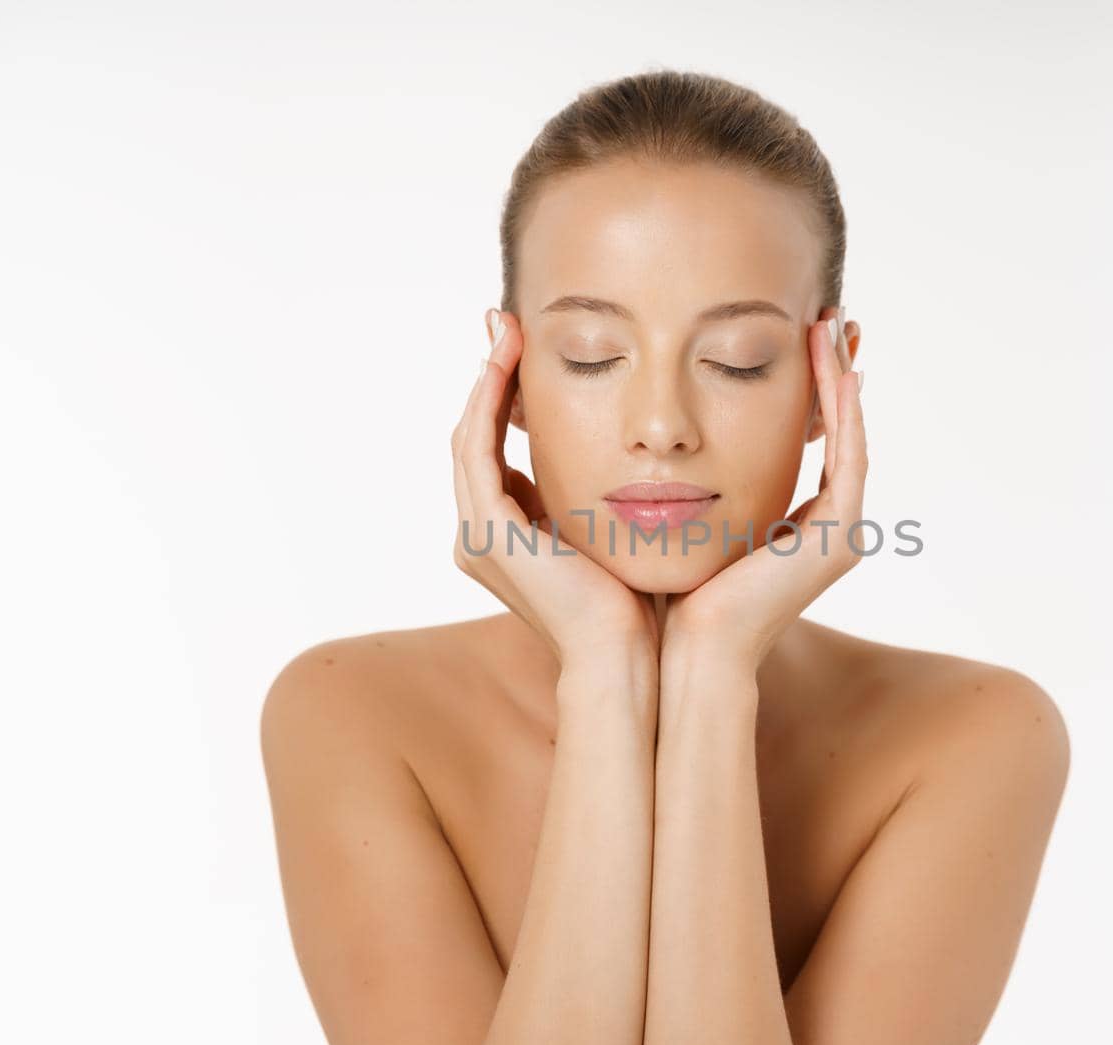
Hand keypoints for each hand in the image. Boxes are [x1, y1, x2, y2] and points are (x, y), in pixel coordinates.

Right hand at [452, 308, 661, 668]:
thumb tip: (636, 449)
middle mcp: (483, 533)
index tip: (528, 348)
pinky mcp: (486, 531)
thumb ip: (605, 492)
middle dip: (491, 378)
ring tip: (506, 329)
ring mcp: (478, 533)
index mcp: (509, 535)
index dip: (507, 397)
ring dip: (486, 379)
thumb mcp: (617, 528)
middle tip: (506, 323)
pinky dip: (487, 402)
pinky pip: (476, 449)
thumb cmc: (641, 600)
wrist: (630, 653)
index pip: (500, 450)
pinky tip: (506, 362)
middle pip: (479, 437)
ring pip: (471, 436)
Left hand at [660, 307, 866, 672]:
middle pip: (836, 431)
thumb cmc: (668, 588)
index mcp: (793, 524)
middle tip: (825, 316)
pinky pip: (849, 457)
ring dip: (840, 378)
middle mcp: (826, 526)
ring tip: (829, 325)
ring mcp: (840, 532)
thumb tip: (652, 435)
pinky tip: (831, 367)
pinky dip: (843, 410)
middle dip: (832, 372)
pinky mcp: (839, 534)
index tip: (794, 335)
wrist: (684, 648)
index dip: (806, 387)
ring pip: (848, 436)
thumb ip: (686, 477)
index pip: (807, 440)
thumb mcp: (681, 512)